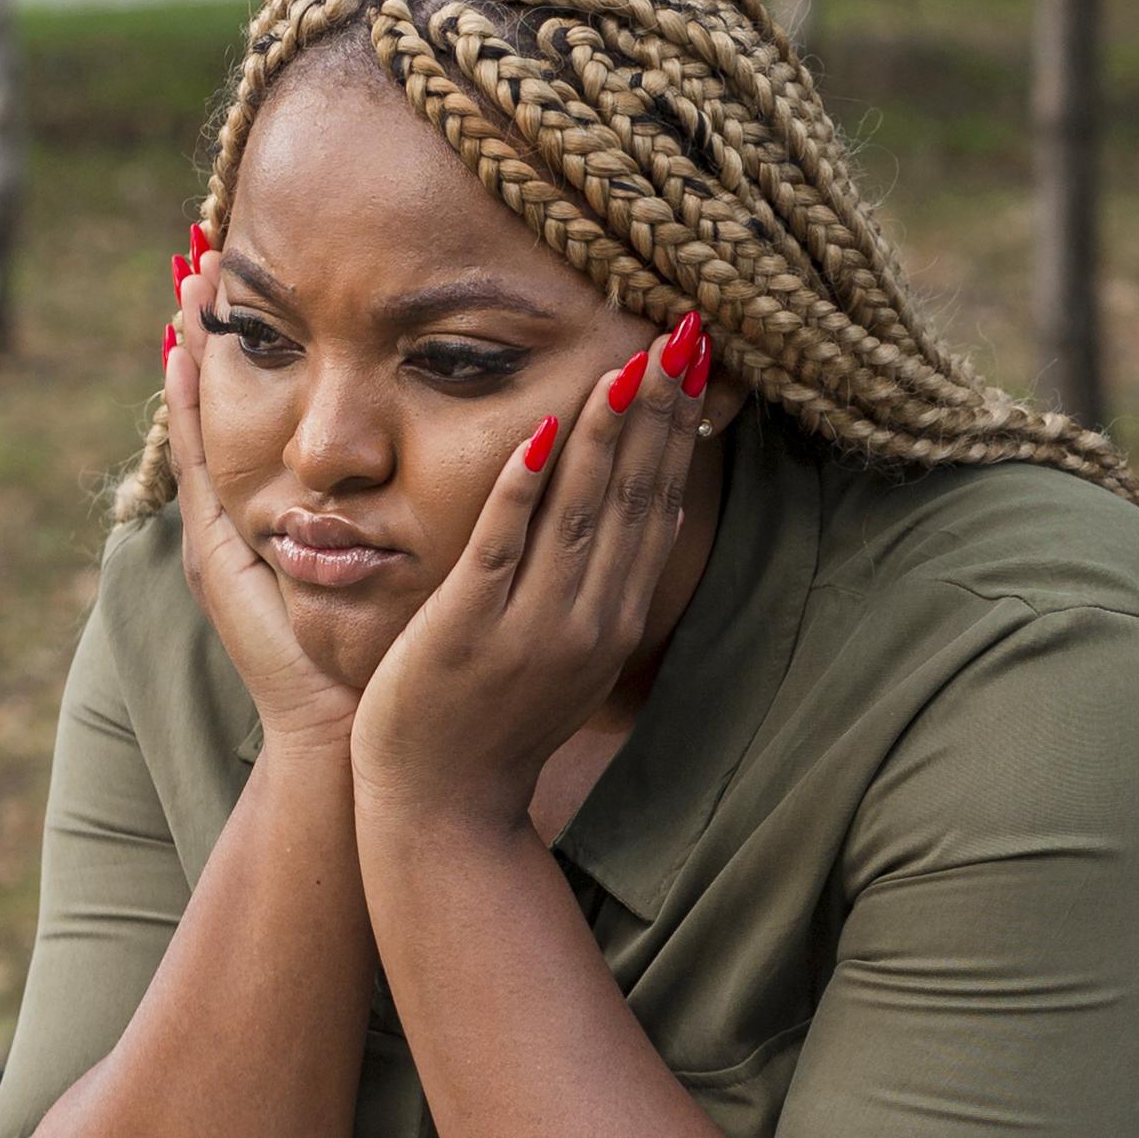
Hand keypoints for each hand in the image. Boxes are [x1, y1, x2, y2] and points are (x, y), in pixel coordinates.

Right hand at [164, 241, 362, 759]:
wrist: (346, 732)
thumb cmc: (379, 658)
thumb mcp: (395, 565)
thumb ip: (398, 510)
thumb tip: (427, 448)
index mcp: (282, 521)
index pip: (266, 414)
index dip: (257, 349)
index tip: (253, 274)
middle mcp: (243, 520)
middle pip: (219, 402)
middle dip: (211, 326)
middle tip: (201, 245)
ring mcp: (219, 533)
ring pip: (196, 418)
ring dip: (188, 344)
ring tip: (188, 266)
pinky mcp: (212, 553)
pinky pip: (193, 460)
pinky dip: (182, 403)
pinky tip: (179, 342)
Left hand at [348, 312, 709, 835]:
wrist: (443, 806)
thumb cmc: (499, 723)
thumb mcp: (573, 654)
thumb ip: (609, 582)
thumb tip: (660, 502)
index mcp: (615, 620)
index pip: (657, 504)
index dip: (678, 429)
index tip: (695, 358)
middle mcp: (588, 621)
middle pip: (633, 498)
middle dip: (658, 411)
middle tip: (680, 331)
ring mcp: (530, 627)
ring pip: (579, 513)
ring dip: (605, 432)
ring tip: (627, 359)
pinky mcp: (468, 630)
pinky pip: (501, 545)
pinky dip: (523, 487)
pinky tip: (543, 427)